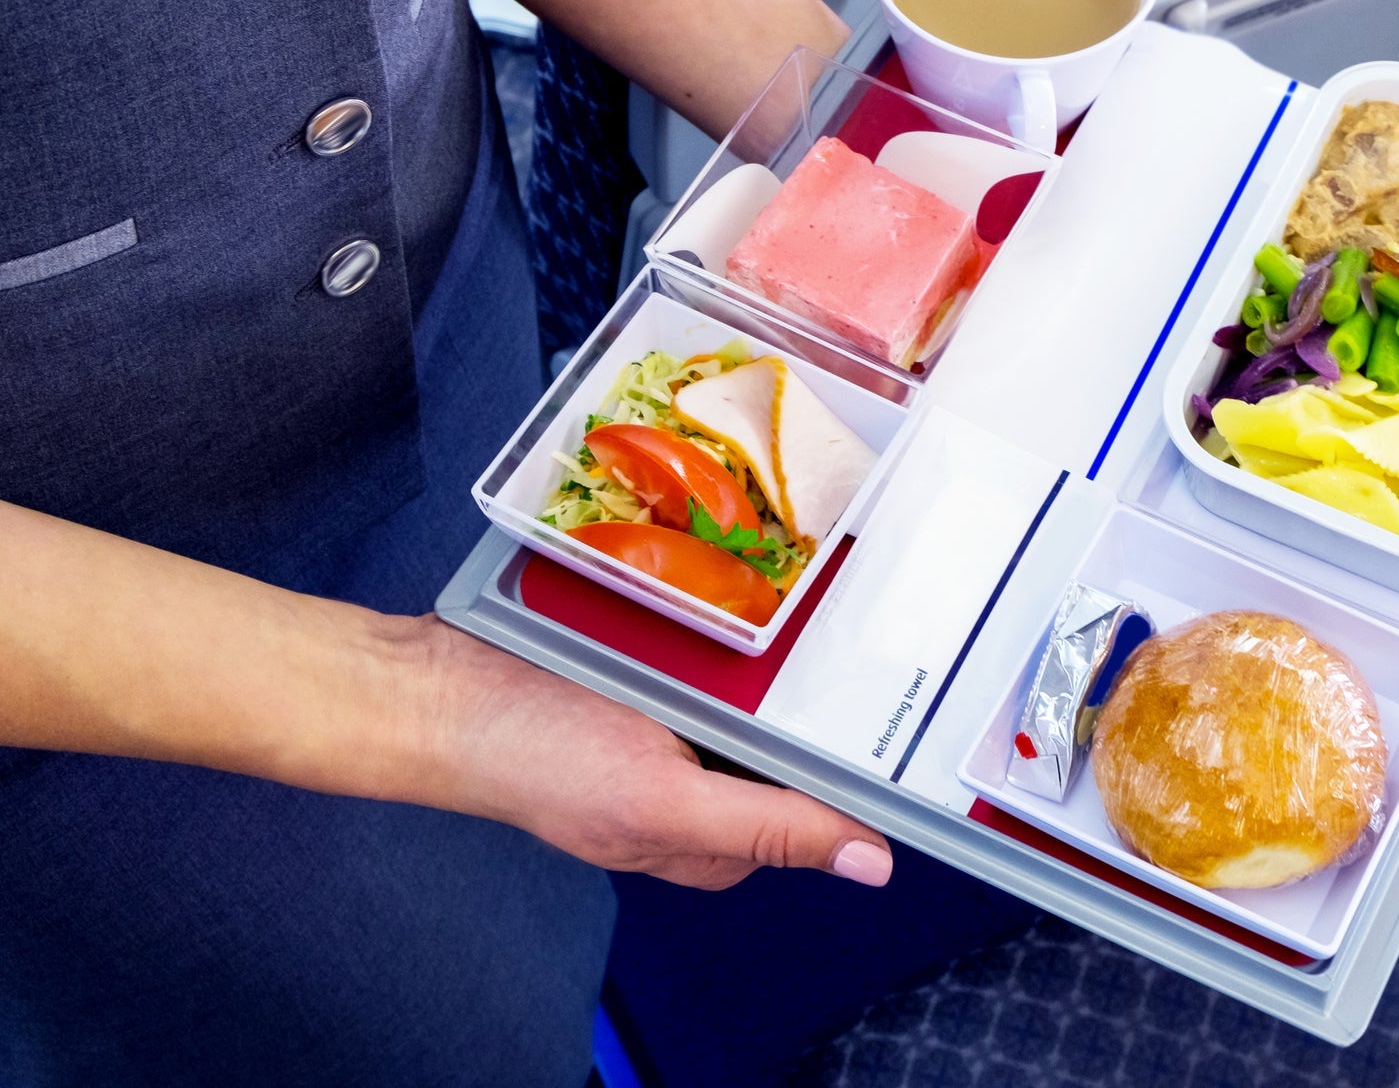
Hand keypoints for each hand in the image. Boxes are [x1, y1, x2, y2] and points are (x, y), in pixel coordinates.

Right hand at [418, 619, 892, 890]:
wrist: (438, 687)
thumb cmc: (535, 758)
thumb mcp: (662, 800)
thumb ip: (767, 828)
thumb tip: (870, 865)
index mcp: (716, 842)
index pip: (823, 808)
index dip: (859, 763)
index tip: (893, 706)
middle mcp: (701, 791)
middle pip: (797, 747)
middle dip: (814, 697)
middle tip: (828, 637)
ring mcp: (673, 735)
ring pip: (760, 693)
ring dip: (771, 652)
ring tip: (770, 606)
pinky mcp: (650, 684)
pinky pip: (711, 656)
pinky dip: (721, 631)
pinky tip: (719, 600)